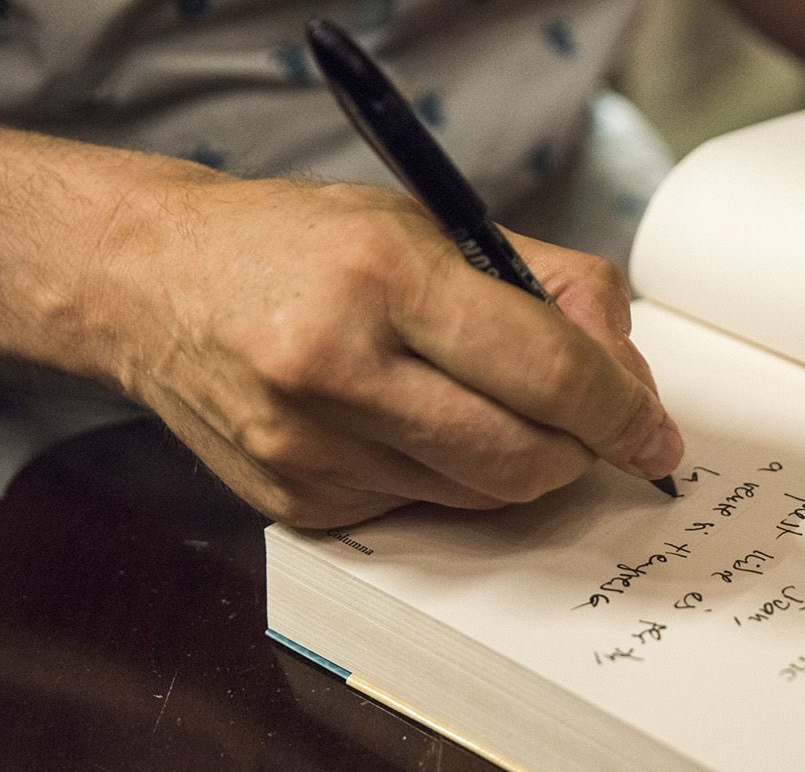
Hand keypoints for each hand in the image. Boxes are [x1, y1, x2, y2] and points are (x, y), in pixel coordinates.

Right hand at [117, 179, 680, 527]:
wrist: (148, 282)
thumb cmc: (306, 244)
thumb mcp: (431, 225)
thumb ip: (549, 287)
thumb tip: (627, 377)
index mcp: (383, 276)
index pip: (546, 372)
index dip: (622, 413)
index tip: (657, 437)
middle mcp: (336, 368)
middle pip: (523, 458)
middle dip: (583, 453)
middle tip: (594, 431)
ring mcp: (307, 451)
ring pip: (482, 498)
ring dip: (521, 466)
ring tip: (493, 408)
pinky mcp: (295, 505)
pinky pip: (424, 512)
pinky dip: (451, 480)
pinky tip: (413, 427)